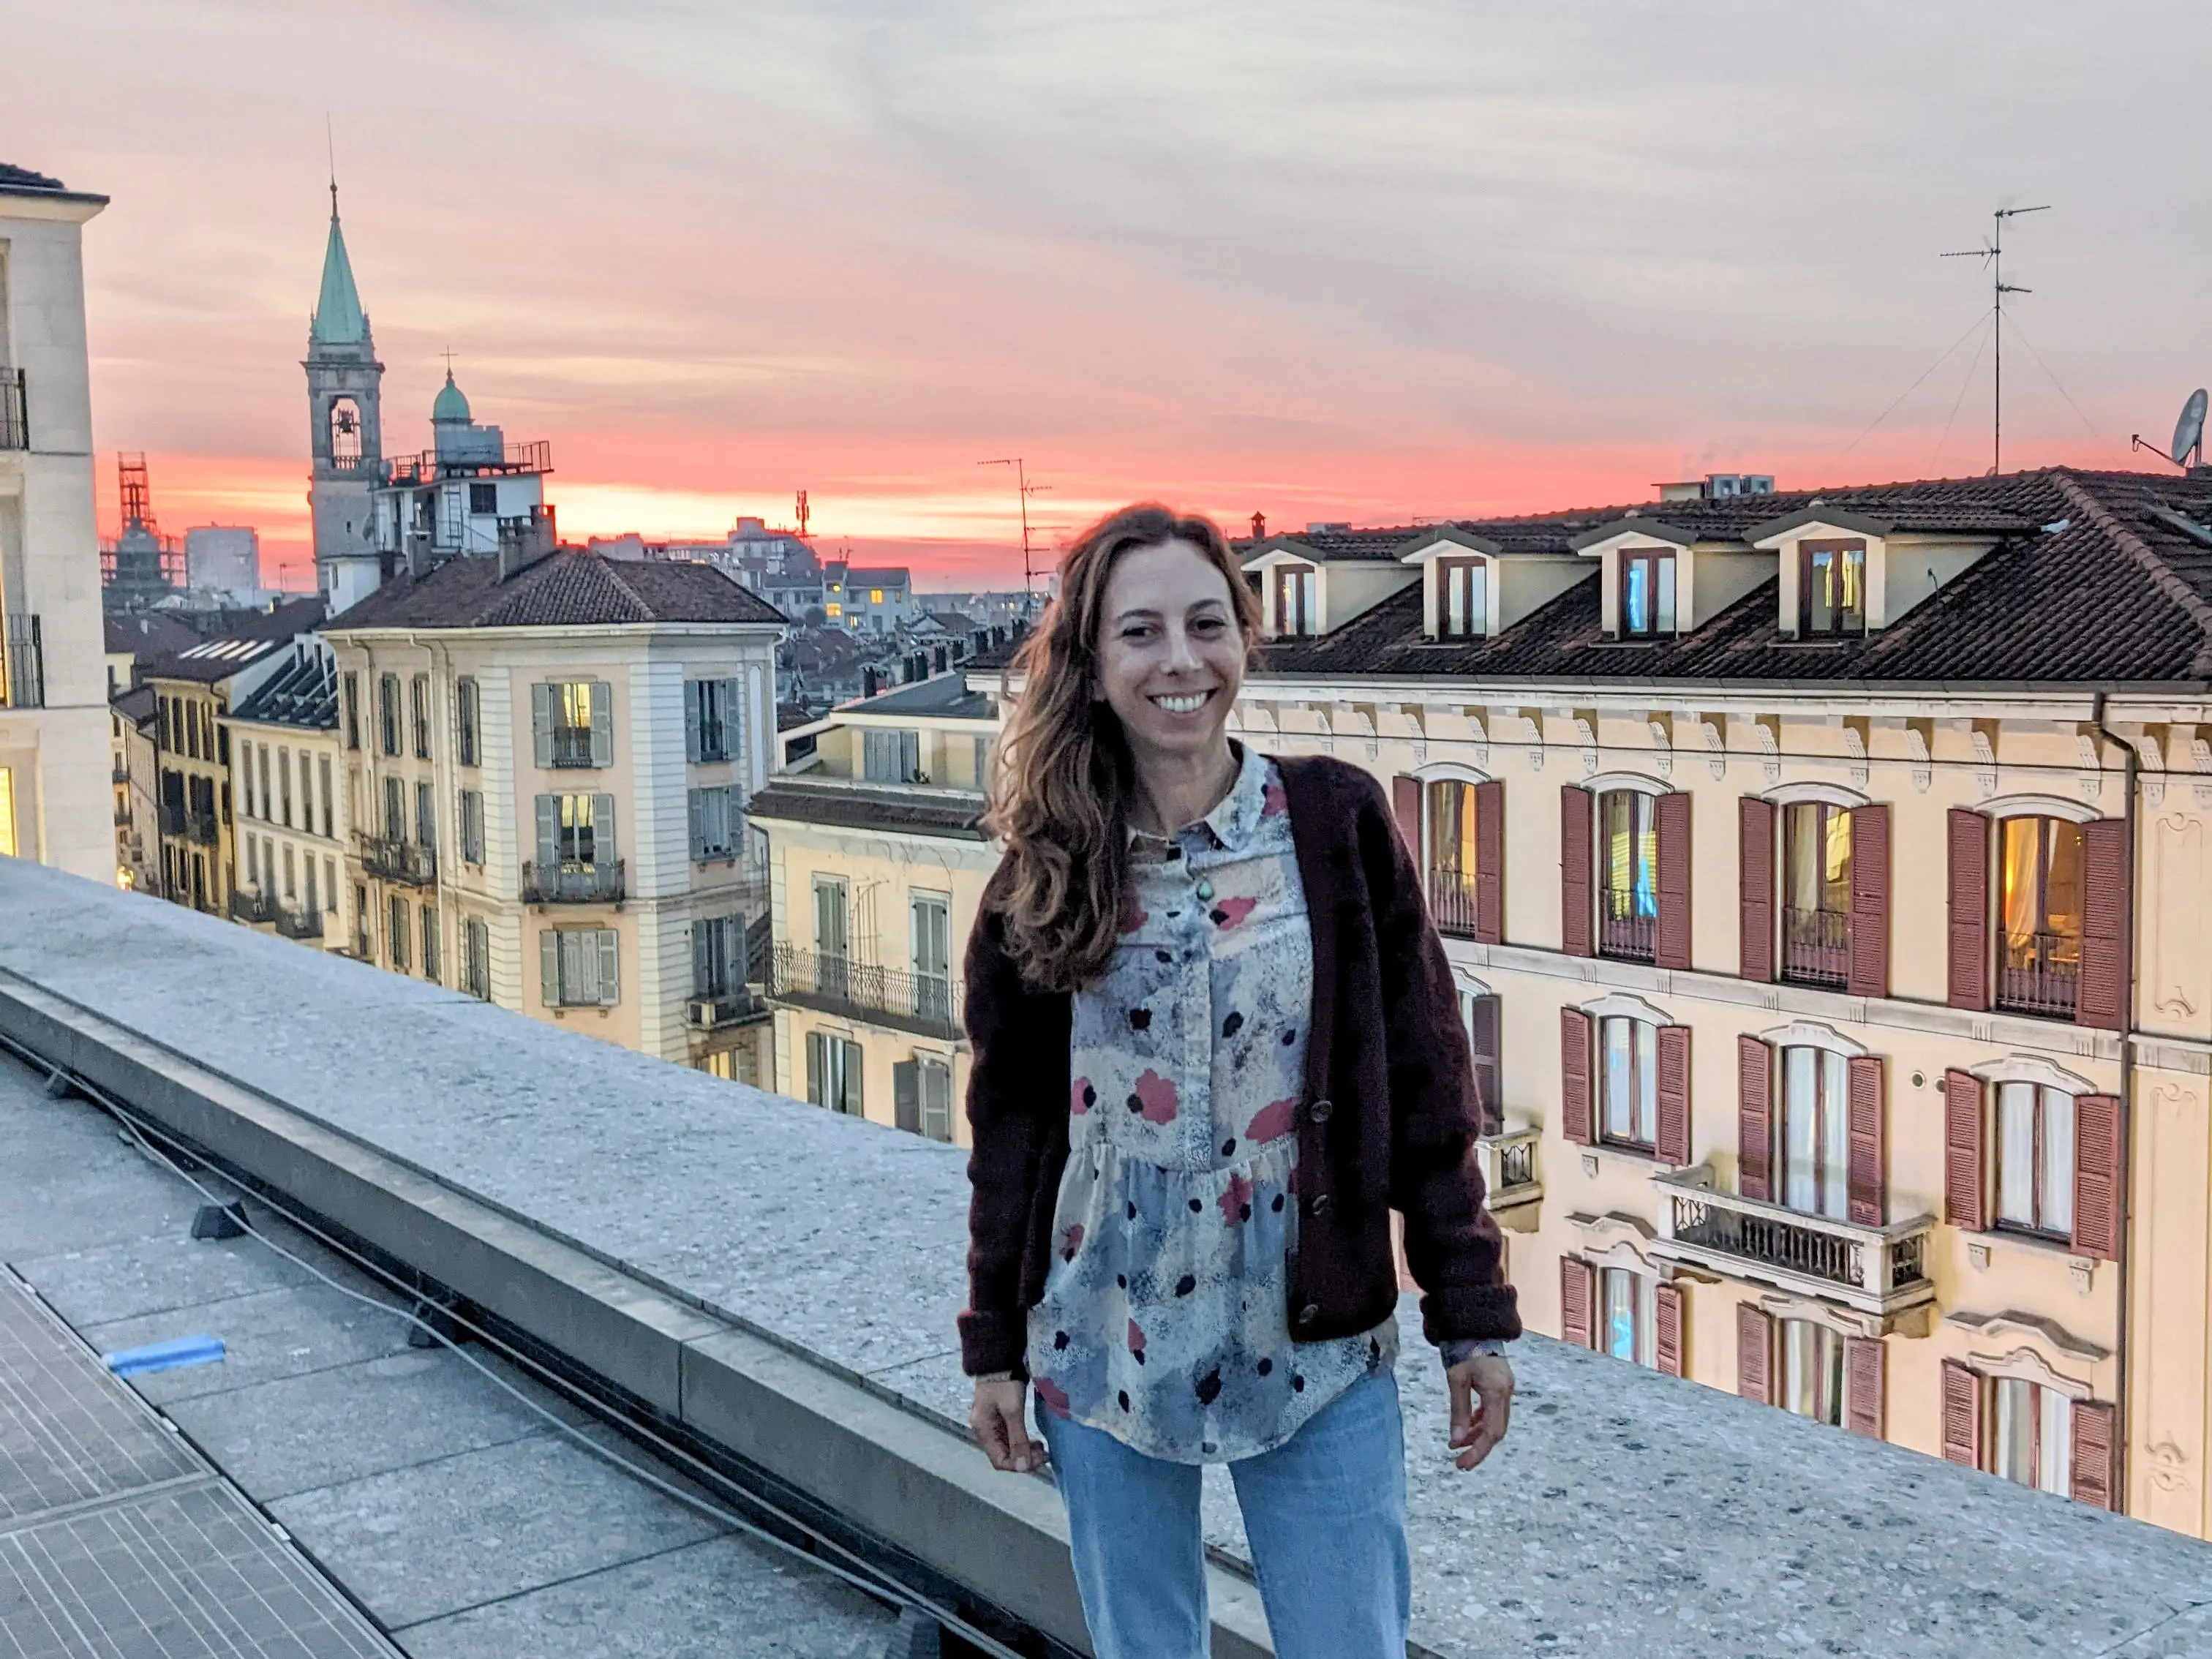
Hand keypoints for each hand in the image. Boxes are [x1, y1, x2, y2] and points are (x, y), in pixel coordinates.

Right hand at [970, 1380, 1043, 1472]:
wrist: (999, 1361)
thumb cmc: (1005, 1384)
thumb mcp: (1012, 1411)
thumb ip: (1017, 1439)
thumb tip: (1022, 1467)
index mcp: (983, 1432)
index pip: (999, 1461)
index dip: (1019, 1465)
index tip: (1039, 1459)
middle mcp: (984, 1433)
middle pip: (1004, 1456)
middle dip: (1024, 1458)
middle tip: (1044, 1454)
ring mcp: (991, 1427)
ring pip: (1008, 1449)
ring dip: (1025, 1451)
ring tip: (1042, 1448)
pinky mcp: (999, 1420)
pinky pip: (1010, 1439)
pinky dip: (1023, 1442)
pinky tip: (1034, 1441)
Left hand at [1446, 1353, 1512, 1470]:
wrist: (1475, 1325)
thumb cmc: (1464, 1348)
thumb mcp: (1456, 1379)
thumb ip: (1458, 1410)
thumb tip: (1456, 1440)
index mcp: (1498, 1392)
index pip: (1492, 1431)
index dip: (1478, 1451)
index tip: (1462, 1464)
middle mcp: (1507, 1393)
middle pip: (1497, 1430)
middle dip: (1478, 1448)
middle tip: (1459, 1462)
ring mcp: (1506, 1389)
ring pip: (1495, 1421)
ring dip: (1477, 1435)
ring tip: (1457, 1445)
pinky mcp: (1501, 1385)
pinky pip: (1493, 1410)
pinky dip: (1480, 1421)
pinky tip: (1467, 1426)